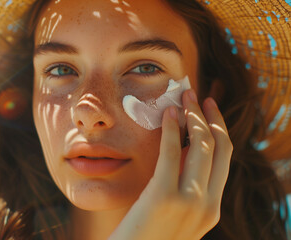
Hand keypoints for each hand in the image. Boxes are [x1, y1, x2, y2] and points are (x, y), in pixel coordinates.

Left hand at [109, 89, 232, 239]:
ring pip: (202, 145)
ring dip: (193, 115)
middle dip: (209, 116)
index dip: (219, 129)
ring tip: (183, 96)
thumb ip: (183, 183)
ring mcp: (189, 200)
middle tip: (196, 95)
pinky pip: (171, 152)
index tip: (209, 110)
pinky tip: (167, 112)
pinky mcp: (164, 195)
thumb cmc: (145, 235)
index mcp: (212, 208)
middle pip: (219, 147)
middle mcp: (208, 204)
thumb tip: (182, 147)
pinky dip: (171, 128)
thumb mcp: (173, 211)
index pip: (225, 159)